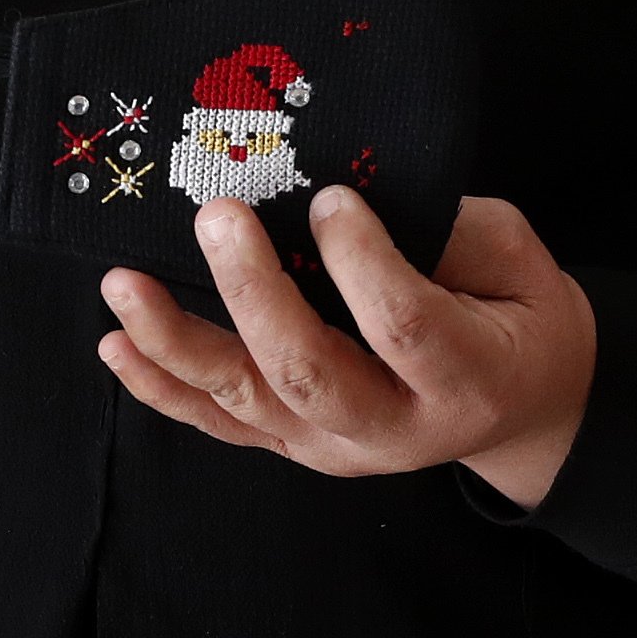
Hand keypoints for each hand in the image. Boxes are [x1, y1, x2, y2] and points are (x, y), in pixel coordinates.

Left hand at [98, 189, 596, 508]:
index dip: (361, 261)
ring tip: (124, 284)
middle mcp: (392, 428)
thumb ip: (448, 233)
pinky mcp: (291, 446)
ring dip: (177, 340)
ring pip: (246, 401)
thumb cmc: (517, 317)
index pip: (402, 325)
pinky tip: (114, 345)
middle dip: (253, 292)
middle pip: (308, 372)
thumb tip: (348, 190)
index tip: (332, 195)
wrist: (522, 408)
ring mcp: (331, 446)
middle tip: (217, 215)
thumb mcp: (515, 263)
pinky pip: (217, 422)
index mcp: (466, 381)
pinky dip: (161, 386)